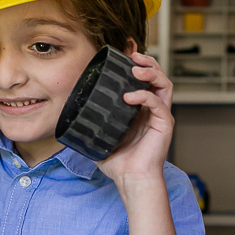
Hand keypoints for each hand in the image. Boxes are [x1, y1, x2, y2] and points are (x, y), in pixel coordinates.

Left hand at [97, 51, 173, 186]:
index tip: (125, 55)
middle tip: (133, 56)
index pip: (144, 80)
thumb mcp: (100, 135)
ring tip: (136, 69)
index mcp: (140, 109)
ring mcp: (160, 116)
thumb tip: (71, 111)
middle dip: (147, 62)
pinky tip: (130, 97)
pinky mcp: (164, 124)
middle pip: (158, 76)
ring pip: (164, 84)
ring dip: (151, 72)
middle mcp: (153, 109)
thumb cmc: (118, 161)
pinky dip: (144, 95)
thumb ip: (92, 122)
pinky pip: (158, 102)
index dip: (137, 65)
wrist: (130, 179)